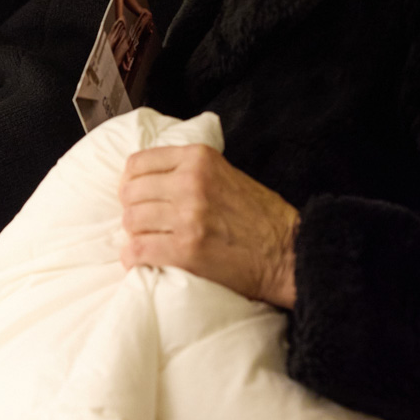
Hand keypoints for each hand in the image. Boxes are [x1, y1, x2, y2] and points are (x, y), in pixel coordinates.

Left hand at [118, 146, 299, 308]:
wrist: (289, 252)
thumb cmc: (261, 217)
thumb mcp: (225, 174)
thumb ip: (190, 171)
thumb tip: (148, 180)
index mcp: (199, 159)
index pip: (138, 162)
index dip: (131, 182)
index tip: (137, 195)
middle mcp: (190, 182)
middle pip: (131, 192)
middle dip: (132, 210)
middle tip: (144, 223)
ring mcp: (188, 216)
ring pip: (131, 221)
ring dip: (135, 234)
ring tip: (149, 241)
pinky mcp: (186, 250)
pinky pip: (137, 251)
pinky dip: (133, 258)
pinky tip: (141, 260)